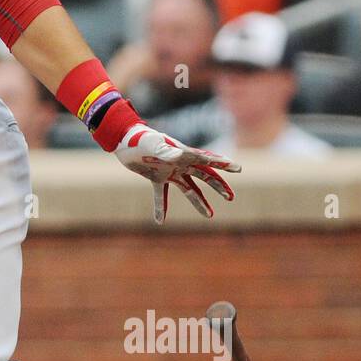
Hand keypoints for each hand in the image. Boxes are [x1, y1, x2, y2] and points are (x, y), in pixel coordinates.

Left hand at [114, 122, 239, 224]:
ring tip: (210, 216)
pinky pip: (161, 195)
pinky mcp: (156, 177)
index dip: (223, 163)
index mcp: (183, 153)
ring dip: (199, 201)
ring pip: (189, 189)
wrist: (122, 140)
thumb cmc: (139, 139)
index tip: (238, 168)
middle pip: (204, 176)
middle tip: (230, 196)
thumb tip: (180, 154)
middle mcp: (180, 163)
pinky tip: (160, 220)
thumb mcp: (153, 145)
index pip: (207, 160)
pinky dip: (161, 207)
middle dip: (218, 186)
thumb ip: (167, 151)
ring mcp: (169, 171)